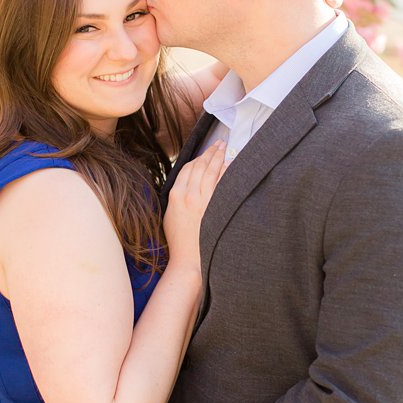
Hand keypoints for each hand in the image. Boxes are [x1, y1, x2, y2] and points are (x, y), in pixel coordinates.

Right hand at [162, 142, 226, 267]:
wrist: (188, 258)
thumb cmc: (179, 239)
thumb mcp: (170, 214)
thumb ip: (177, 196)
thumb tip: (187, 182)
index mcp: (176, 195)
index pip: (187, 168)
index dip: (197, 158)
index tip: (204, 152)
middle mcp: (189, 195)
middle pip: (200, 166)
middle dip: (210, 152)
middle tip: (219, 143)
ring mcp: (204, 201)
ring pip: (212, 172)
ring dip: (219, 158)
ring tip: (225, 149)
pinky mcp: (216, 208)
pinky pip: (222, 184)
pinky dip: (227, 173)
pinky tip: (232, 165)